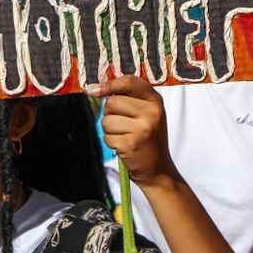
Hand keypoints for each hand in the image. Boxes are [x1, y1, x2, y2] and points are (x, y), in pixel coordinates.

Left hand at [91, 75, 178, 189]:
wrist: (158, 169)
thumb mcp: (148, 114)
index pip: (130, 82)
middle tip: (123, 124)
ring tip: (125, 136)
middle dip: (110, 113)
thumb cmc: (147, 138)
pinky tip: (124, 146)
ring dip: (109, 129)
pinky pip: (107, 136)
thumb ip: (130, 98)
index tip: (95, 90)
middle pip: (112, 102)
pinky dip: (111, 142)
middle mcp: (152, 113)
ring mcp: (142, 129)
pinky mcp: (130, 144)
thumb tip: (96, 89)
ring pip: (106, 120)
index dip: (109, 84)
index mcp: (156, 101)